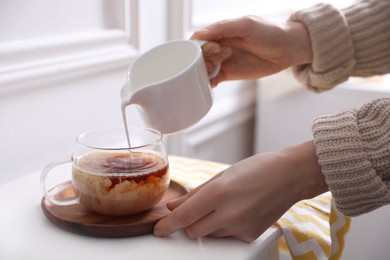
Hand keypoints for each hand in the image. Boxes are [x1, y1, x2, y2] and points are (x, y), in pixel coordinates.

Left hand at [154, 141, 326, 241]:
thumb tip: (174, 206)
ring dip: (208, 224)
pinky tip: (238, 211)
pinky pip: (227, 236)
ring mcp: (241, 227)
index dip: (167, 225)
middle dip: (189, 222)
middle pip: (193, 230)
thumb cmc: (258, 168)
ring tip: (224, 205)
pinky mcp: (251, 235)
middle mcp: (229, 214)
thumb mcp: (222, 174)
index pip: (183, 217)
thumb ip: (195, 194)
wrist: (291, 176)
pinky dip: (225, 227)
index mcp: (218, 193)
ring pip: (210, 234)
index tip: (159, 229)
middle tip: (198, 208)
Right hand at [193, 16, 312, 86]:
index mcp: (220, 31)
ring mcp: (223, 61)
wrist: (287, 49)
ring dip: (204, 71)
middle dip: (202, 60)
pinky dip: (208, 82)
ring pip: (204, 68)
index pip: (199, 39)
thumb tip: (198, 35)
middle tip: (216, 61)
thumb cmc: (269, 32)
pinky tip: (209, 84)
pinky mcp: (229, 74)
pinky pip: (213, 79)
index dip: (198, 46)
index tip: (208, 50)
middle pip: (199, 55)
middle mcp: (219, 46)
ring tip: (216, 70)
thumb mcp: (246, 25)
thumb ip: (222, 28)